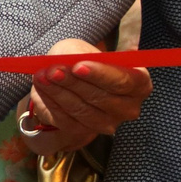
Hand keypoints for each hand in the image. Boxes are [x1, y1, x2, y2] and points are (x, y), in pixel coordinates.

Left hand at [20, 38, 152, 154]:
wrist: (68, 79)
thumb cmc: (81, 60)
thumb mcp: (81, 49)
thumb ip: (79, 53)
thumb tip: (72, 60)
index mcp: (138, 82)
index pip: (124, 81)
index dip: (101, 74)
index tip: (78, 66)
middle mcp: (128, 107)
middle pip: (101, 98)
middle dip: (73, 83)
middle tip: (52, 70)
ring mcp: (107, 123)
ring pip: (81, 110)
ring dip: (59, 93)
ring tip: (42, 76)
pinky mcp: (85, 133)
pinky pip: (66, 120)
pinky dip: (51, 103)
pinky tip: (42, 89)